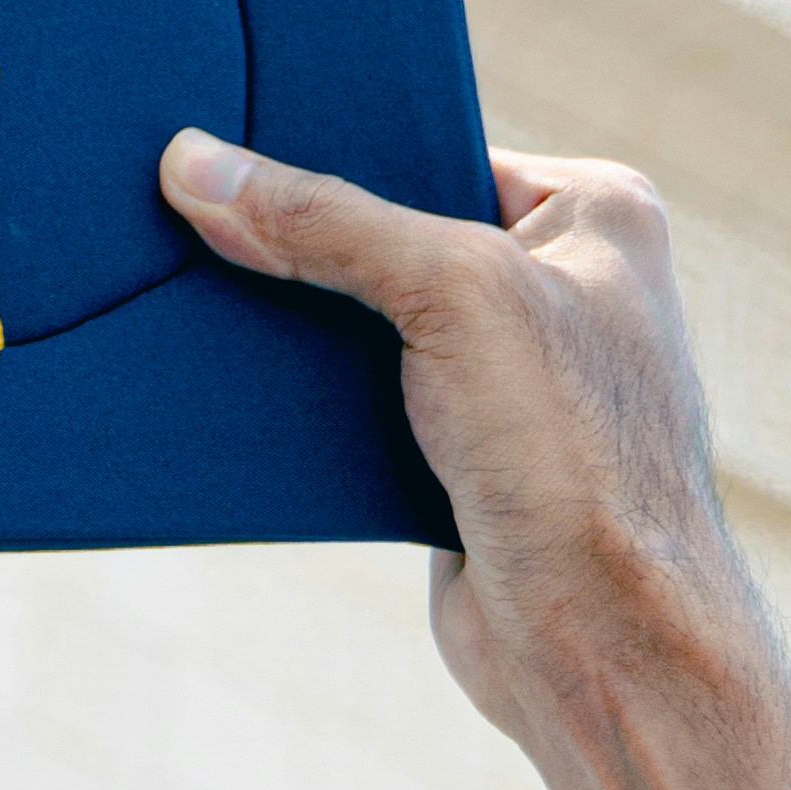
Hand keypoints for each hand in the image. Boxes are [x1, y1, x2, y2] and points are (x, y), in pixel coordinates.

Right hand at [166, 132, 790, 789]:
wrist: (597, 639)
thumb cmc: (576, 458)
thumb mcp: (451, 294)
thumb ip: (324, 222)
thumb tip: (193, 165)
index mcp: (594, 215)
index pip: (427, 150)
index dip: (330, 153)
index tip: (228, 154)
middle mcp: (557, 284)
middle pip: (381, 234)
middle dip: (293, 244)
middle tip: (193, 226)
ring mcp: (503, 370)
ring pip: (353, 317)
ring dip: (282, 326)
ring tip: (196, 304)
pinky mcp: (450, 447)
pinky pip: (343, 394)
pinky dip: (288, 398)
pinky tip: (232, 389)